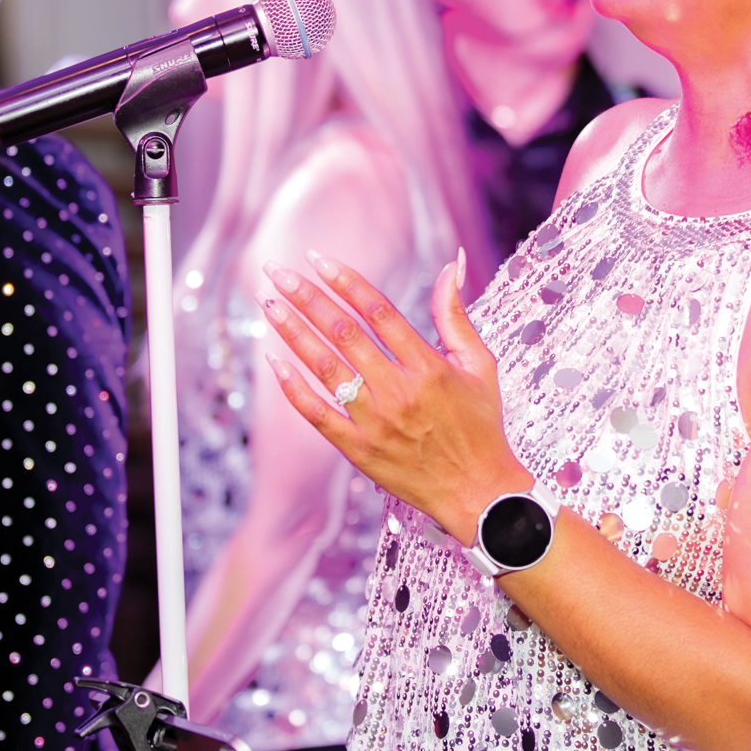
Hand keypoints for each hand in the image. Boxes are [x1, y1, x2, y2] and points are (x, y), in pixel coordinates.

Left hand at [258, 250, 529, 541]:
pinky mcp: (358, 450)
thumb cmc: (481, 424)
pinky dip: (294, 388)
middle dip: (307, 297)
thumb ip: (455, 315)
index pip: (378, 311)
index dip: (345, 281)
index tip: (318, 259)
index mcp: (428, 366)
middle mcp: (398, 390)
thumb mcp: (479, 364)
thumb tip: (449, 264)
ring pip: (325, 367)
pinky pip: (318, 414)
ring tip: (269, 304)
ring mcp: (375, 421)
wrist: (478, 492)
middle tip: (278, 271)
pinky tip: (274, 361)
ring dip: (293, 332)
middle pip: (344, 332)